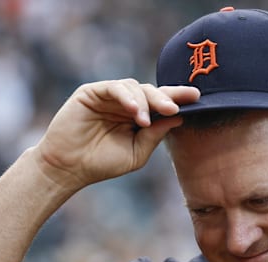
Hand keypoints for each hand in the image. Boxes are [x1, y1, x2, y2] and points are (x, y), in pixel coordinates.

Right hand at [35, 79, 199, 189]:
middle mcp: (125, 103)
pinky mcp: (92, 92)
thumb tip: (179, 116)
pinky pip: (114, 88)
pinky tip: (136, 112)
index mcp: (138, 116)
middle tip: (178, 106)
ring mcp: (108, 96)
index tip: (198, 98)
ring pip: (135, 87)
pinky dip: (127, 98)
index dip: (179, 98)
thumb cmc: (101, 163)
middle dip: (167, 97)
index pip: (161, 103)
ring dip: (145, 101)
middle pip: (151, 91)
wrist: (69, 168)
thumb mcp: (137, 152)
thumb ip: (155, 135)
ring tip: (147, 121)